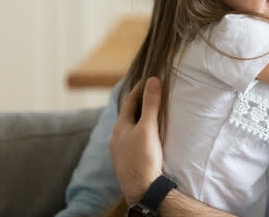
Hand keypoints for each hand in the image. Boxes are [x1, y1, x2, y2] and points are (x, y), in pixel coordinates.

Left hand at [110, 77, 163, 204]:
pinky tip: (145, 139)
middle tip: (150, 94)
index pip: (129, 101)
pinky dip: (138, 133)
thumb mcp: (148, 127)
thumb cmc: (143, 158)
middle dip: (138, 104)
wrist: (141, 189)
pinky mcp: (126, 161)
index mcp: (120, 126)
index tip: (148, 79)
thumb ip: (151, 104)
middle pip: (127, 115)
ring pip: (128, 129)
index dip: (139, 89)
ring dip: (138, 120)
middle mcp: (116, 138)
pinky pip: (131, 141)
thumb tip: (153, 80)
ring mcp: (119, 151)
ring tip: (149, 115)